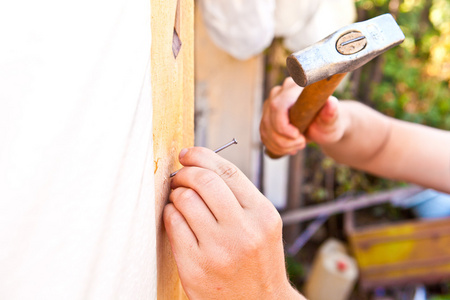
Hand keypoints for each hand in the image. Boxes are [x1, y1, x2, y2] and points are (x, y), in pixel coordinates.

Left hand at [164, 148, 303, 299]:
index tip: (188, 154)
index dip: (202, 156)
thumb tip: (200, 163)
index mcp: (262, 215)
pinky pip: (172, 224)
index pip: (227, 171)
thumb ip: (238, 194)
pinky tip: (176, 217)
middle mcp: (242, 232)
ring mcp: (217, 251)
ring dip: (176, 193)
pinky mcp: (194, 268)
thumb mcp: (262, 224)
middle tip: (180, 176)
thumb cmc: (258, 258)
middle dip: (185, 172)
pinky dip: (170, 213)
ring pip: (184, 200)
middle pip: (203, 181)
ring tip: (180, 199)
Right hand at [260, 77, 345, 155]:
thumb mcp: (333, 119)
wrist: (323, 126)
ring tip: (297, 146)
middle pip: (269, 121)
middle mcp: (279, 93)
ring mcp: (270, 104)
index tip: (298, 136)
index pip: (277, 107)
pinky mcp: (267, 116)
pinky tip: (288, 148)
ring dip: (280, 145)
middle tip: (302, 144)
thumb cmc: (329, 121)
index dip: (283, 126)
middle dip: (283, 140)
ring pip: (265, 130)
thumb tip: (331, 103)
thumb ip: (331, 112)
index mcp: (295, 88)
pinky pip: (264, 135)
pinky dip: (275, 147)